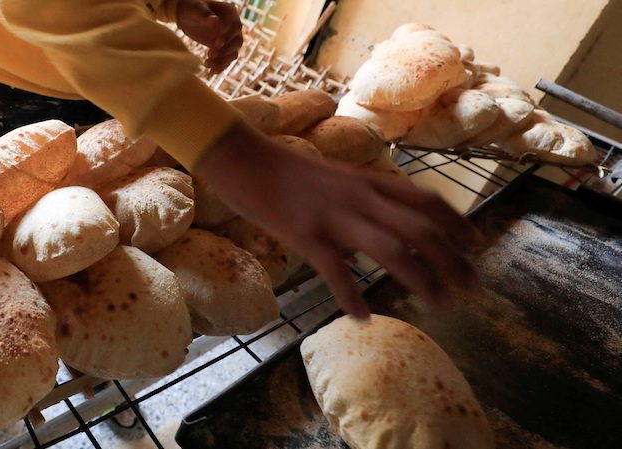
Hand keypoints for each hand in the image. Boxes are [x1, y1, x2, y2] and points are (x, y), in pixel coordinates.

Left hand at [176, 0, 242, 73]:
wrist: (186, 16)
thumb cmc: (191, 8)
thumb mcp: (196, 9)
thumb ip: (206, 16)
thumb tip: (217, 22)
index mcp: (230, 12)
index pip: (235, 26)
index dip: (228, 36)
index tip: (216, 44)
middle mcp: (233, 26)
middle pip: (237, 42)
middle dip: (225, 51)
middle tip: (209, 54)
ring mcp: (229, 38)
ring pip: (232, 53)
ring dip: (222, 61)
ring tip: (206, 64)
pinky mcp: (223, 48)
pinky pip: (226, 59)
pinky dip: (220, 66)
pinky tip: (211, 72)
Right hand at [196, 121, 482, 318]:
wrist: (245, 160)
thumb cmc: (288, 172)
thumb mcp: (338, 178)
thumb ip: (364, 197)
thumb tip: (386, 222)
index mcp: (369, 181)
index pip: (426, 200)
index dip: (457, 223)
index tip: (478, 245)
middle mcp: (361, 197)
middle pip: (420, 228)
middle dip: (453, 259)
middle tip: (473, 289)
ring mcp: (334, 216)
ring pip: (391, 248)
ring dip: (421, 278)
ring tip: (439, 305)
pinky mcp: (306, 234)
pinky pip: (336, 271)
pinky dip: (352, 296)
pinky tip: (363, 318)